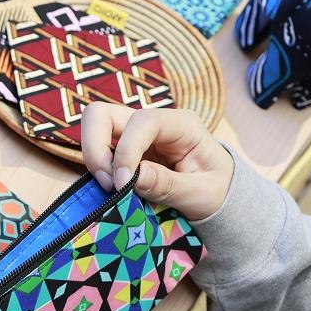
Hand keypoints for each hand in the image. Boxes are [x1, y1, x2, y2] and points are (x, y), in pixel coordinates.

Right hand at [81, 104, 233, 220]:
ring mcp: (134, 135)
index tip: (122, 185)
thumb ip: (169, 185)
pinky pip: (98, 152)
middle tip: (109, 183)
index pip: (142, 122)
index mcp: (181, 124)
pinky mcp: (123, 151)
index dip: (126, 151)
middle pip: (103, 114)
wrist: (216, 195)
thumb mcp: (201, 194)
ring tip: (110, 188)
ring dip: (93, 158)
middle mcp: (153, 123)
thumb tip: (133, 178)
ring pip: (94, 128)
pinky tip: (112, 191)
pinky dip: (97, 171)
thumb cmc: (216, 190)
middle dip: (95, 148)